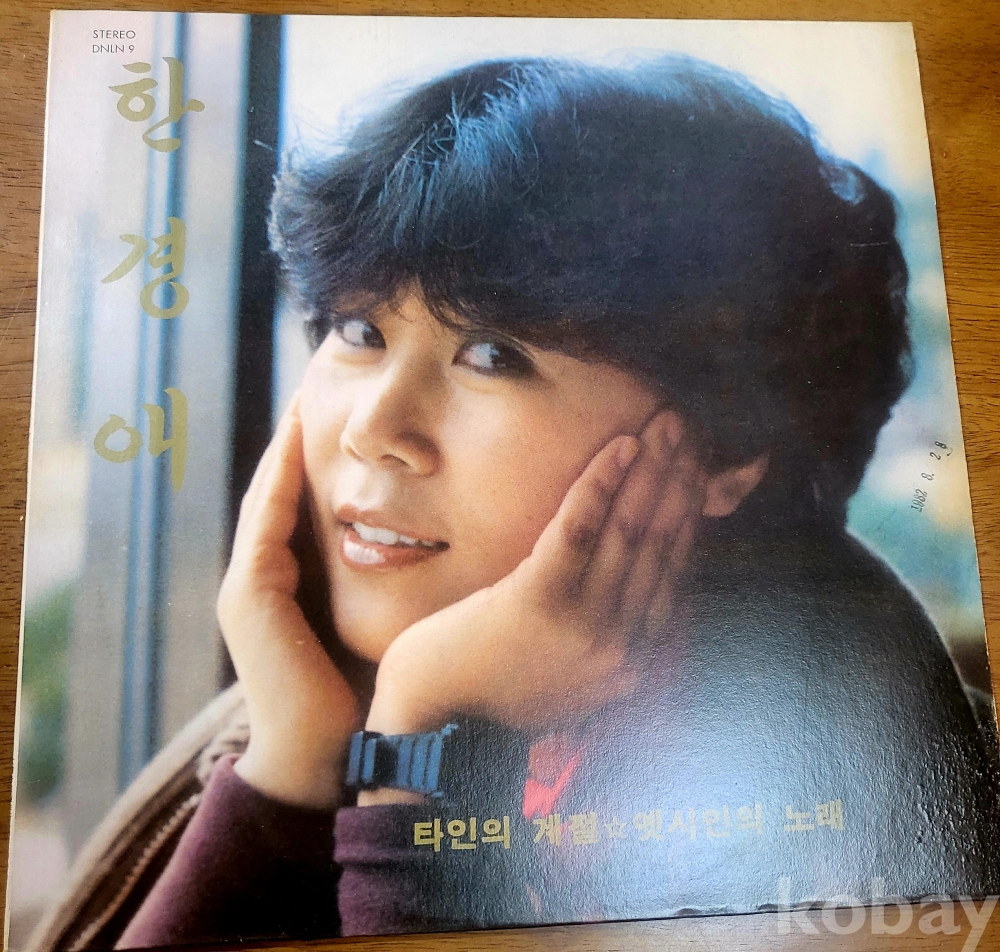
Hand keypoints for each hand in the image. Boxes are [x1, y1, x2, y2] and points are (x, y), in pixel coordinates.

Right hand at [217, 396, 360, 807]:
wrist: (328, 756)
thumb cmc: (363, 697)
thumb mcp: (379, 625)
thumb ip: (389, 587)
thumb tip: (441, 551)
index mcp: (290, 586)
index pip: (301, 509)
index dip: (315, 463)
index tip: (340, 420)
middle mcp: (262, 579)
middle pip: (280, 494)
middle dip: (295, 444)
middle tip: (316, 391)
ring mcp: (249, 585)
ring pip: (268, 497)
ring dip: (285, 447)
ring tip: (305, 399)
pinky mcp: (250, 593)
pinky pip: (267, 518)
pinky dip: (280, 476)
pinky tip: (297, 436)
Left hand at [367, 411, 704, 740]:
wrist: (435, 729)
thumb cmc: (495, 692)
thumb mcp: (570, 671)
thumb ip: (611, 632)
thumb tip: (637, 581)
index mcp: (637, 660)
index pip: (675, 570)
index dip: (689, 513)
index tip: (697, 468)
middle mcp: (625, 646)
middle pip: (660, 544)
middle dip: (679, 479)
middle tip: (688, 428)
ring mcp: (587, 626)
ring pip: (629, 530)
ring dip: (652, 469)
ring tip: (666, 424)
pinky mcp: (541, 602)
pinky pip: (580, 528)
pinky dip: (603, 482)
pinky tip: (622, 445)